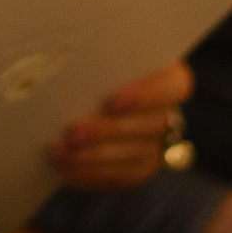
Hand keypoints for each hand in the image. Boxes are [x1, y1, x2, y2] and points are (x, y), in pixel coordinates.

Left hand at [51, 62, 194, 190]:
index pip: (171, 86)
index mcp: (171, 80)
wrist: (102, 96)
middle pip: (148, 126)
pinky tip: (64, 171)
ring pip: (132, 157)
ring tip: (59, 153)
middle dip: (107, 131)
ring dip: (92, 158)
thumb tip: (62, 54)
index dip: (144, 96)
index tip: (112, 101)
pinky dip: (89, 175)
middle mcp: (171, 116)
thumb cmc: (102, 68)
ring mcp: (158, 148)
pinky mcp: (140, 170)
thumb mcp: (108, 58)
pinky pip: (118, 178)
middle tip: (73, 131)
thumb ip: (100, 59)